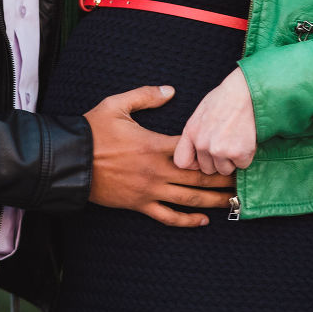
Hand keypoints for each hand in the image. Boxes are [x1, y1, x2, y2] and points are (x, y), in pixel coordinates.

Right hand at [85, 85, 232, 227]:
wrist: (69, 160)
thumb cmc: (92, 130)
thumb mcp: (117, 104)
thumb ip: (146, 95)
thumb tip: (170, 90)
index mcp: (154, 144)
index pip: (192, 149)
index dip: (213, 151)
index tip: (232, 151)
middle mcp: (156, 170)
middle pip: (198, 177)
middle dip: (223, 179)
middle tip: (243, 180)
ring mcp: (148, 190)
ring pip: (188, 199)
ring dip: (212, 201)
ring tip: (233, 201)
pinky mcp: (139, 204)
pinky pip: (167, 217)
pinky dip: (186, 221)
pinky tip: (203, 221)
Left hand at [173, 67, 256, 176]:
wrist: (246, 91)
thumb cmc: (225, 99)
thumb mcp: (201, 114)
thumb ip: (197, 134)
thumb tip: (199, 153)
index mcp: (191, 132)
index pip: (182, 162)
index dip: (193, 164)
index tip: (203, 159)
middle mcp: (202, 143)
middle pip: (207, 169)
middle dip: (218, 161)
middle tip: (227, 143)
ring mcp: (219, 149)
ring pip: (225, 170)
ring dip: (232, 159)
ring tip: (237, 139)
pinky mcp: (238, 153)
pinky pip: (242, 165)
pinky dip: (247, 155)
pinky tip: (247, 139)